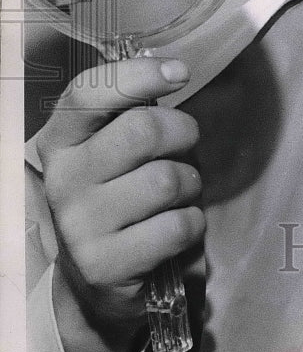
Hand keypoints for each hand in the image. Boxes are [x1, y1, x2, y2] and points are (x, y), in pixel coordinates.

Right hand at [37, 57, 204, 351]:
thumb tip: (173, 70)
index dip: (139, 74)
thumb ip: (131, 112)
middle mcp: (63, 180)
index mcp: (61, 141)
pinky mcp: (106, 265)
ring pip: (167, 179)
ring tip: (178, 193)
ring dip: (190, 182)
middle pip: (143, 130)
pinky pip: (178, 225)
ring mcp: (80, 225)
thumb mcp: (110, 150)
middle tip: (185, 144)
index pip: (89, 93)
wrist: (95, 280)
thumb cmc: (117, 196)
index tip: (179, 74)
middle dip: (183, 131)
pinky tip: (178, 227)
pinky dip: (193, 222)